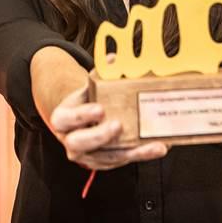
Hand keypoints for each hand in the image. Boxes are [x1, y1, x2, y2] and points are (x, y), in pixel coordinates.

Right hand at [48, 85, 168, 170]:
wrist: (85, 120)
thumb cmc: (88, 101)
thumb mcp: (89, 87)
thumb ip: (100, 75)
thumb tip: (113, 59)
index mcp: (62, 119)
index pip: (67, 119)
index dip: (82, 116)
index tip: (100, 109)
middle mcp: (71, 141)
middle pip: (79, 144)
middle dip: (100, 136)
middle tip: (118, 126)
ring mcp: (87, 156)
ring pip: (107, 157)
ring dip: (132, 152)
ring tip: (154, 145)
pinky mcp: (105, 162)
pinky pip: (122, 160)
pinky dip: (141, 154)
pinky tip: (159, 147)